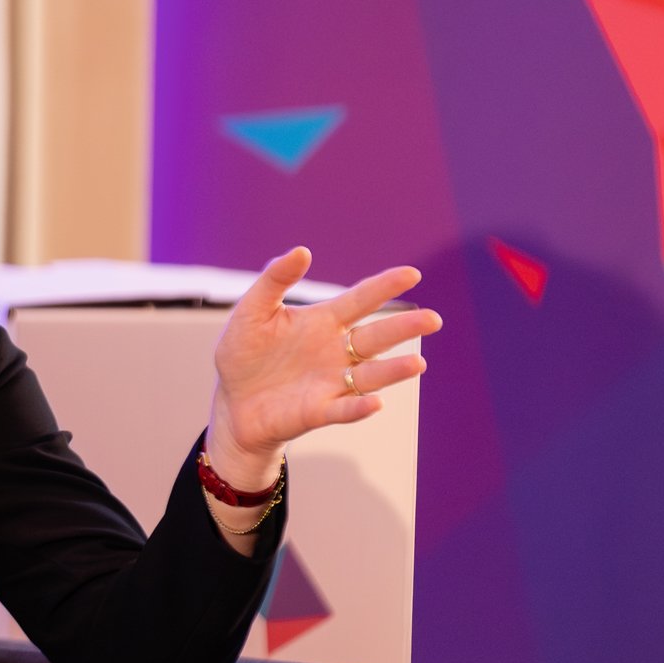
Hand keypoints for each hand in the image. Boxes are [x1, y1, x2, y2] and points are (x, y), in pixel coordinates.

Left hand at [206, 249, 442, 484]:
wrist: (231, 401)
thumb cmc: (243, 354)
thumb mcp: (252, 311)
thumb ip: (275, 280)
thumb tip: (302, 251)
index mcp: (323, 322)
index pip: (361, 300)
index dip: (385, 287)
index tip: (411, 274)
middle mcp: (336, 351)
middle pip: (376, 337)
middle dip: (404, 328)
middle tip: (432, 320)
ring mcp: (331, 382)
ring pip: (370, 376)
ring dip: (393, 371)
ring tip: (416, 364)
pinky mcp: (318, 411)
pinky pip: (343, 410)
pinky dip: (358, 408)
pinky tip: (374, 403)